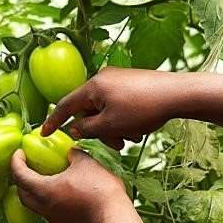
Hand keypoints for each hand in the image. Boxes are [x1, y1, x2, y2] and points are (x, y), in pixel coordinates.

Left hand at [9, 150, 147, 222]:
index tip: (19, 152)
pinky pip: (48, 210)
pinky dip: (47, 199)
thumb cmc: (99, 189)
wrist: (114, 219)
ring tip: (43, 177)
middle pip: (22, 193)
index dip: (16, 161)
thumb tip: (69, 152)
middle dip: (20, 178)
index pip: (19, 175)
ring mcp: (53, 218)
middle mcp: (43, 207)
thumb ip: (73, 154)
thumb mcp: (85, 163)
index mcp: (43, 191)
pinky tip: (60, 191)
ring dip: (33, 191)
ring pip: (34, 205)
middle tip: (27, 166)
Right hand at [41, 68, 222, 143]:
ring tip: (132, 136)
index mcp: (93, 86)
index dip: (54, 121)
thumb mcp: (111, 126)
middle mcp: (102, 78)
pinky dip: (123, 118)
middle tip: (116, 144)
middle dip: (99, 130)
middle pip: (89, 109)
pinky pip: (118, 103)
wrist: (178, 93)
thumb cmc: (144, 109)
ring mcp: (118, 79)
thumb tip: (76, 128)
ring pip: (105, 109)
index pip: (65, 105)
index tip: (43, 133)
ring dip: (114, 127)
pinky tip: (139, 126)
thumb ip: (88, 129)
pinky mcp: (131, 82)